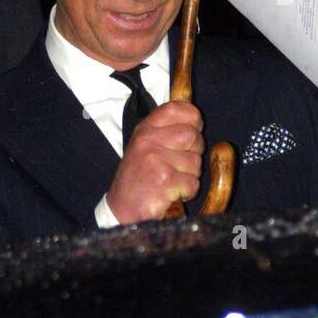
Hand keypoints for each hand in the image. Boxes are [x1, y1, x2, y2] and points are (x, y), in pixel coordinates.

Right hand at [106, 101, 204, 223]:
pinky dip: (187, 192)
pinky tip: (172, 192)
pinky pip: (192, 183)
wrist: (121, 208)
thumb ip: (165, 130)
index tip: (194, 128)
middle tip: (180, 164)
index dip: (192, 117)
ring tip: (172, 180)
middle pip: (192, 135)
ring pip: (195, 161)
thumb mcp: (144, 146)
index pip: (175, 108)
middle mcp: (148, 141)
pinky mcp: (165, 180)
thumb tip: (195, 117)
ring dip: (190, 175)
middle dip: (194, 152)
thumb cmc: (137, 177)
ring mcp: (156, 160)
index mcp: (144, 130)